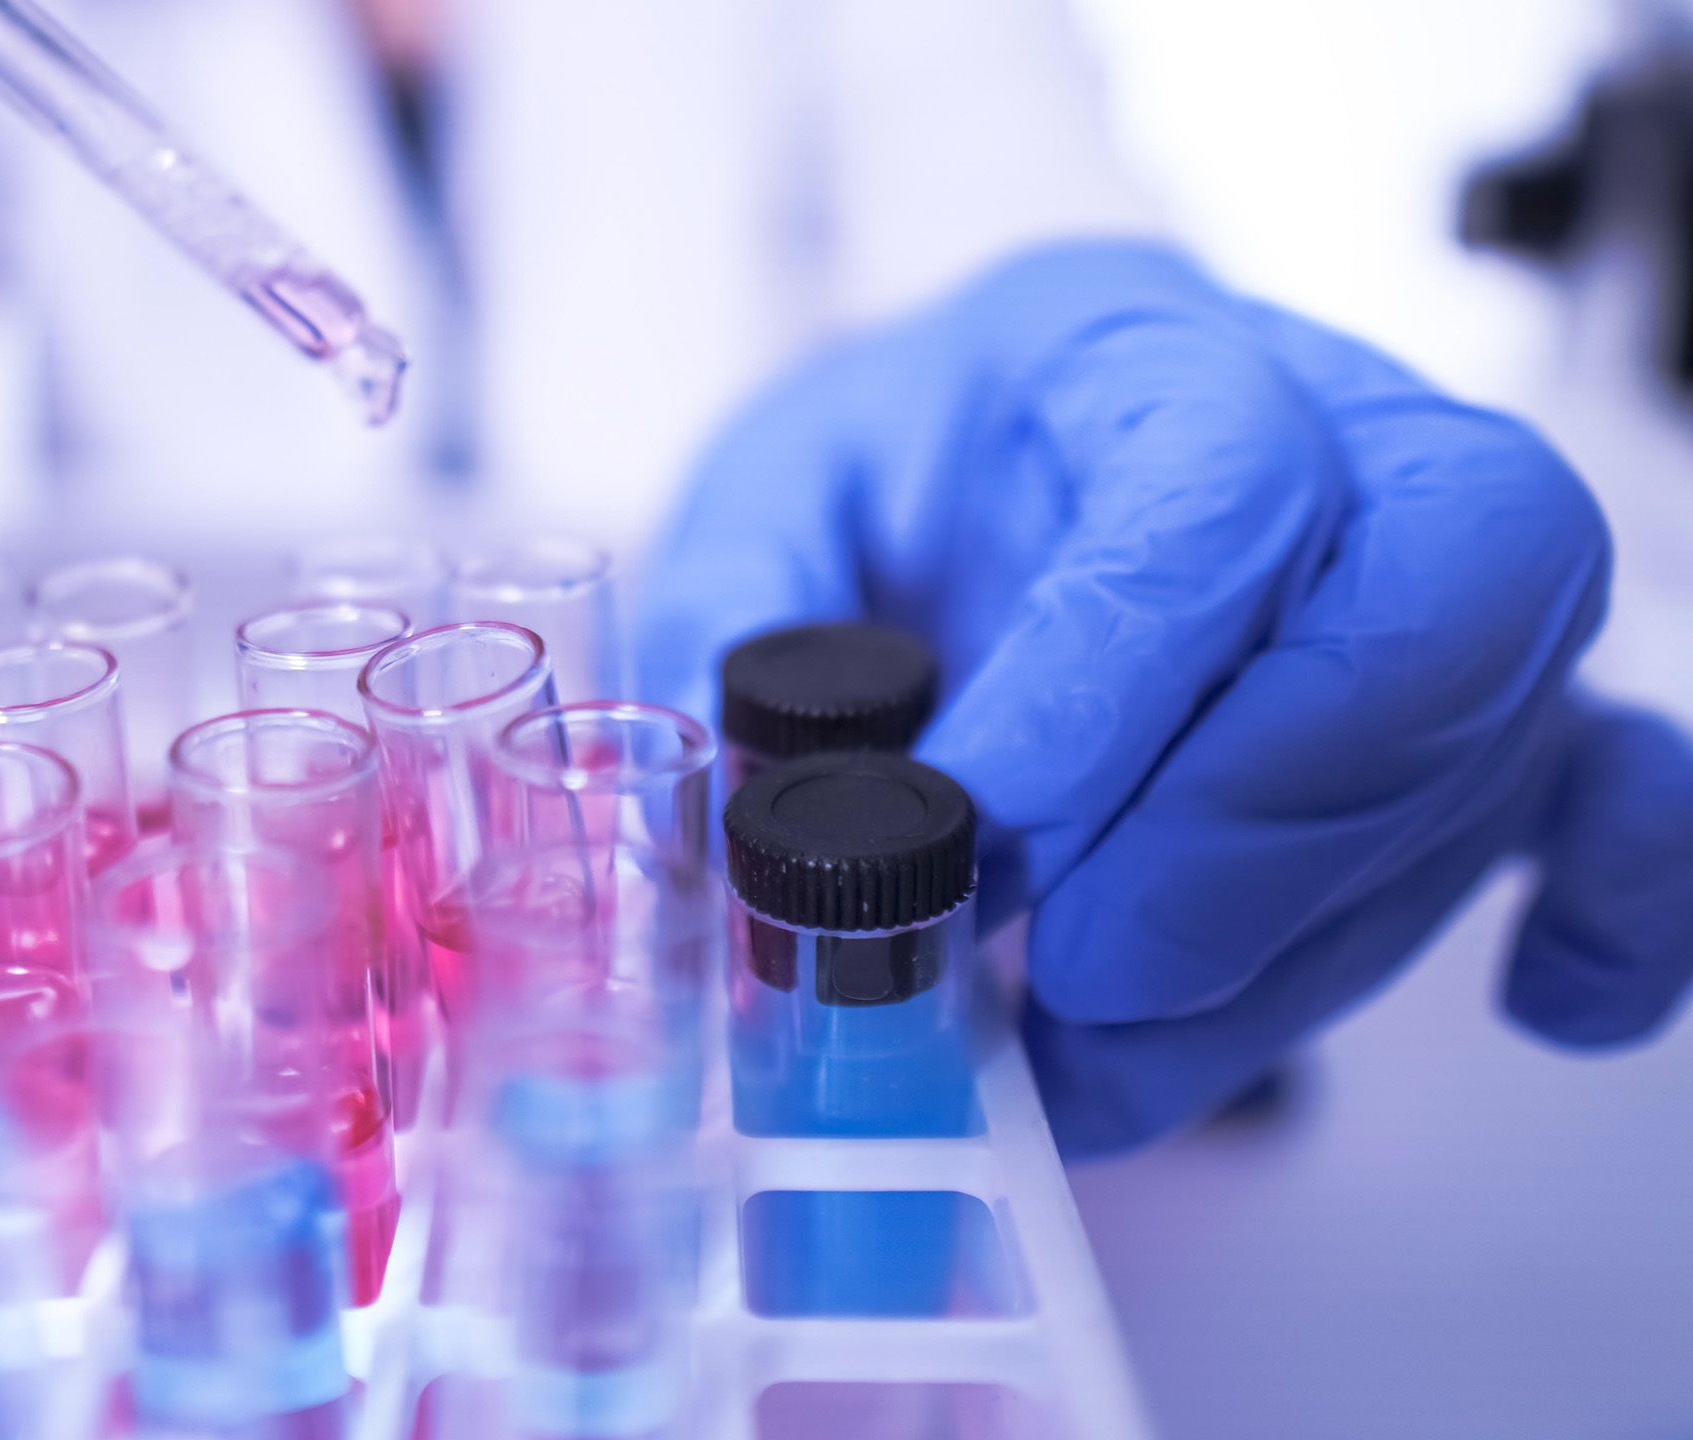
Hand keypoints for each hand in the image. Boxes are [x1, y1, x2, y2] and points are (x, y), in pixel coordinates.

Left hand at [637, 241, 1692, 1154]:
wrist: (979, 472)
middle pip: (1443, 579)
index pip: (1212, 479)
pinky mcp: (1494, 702)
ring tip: (1099, 1061)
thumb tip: (759, 830)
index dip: (1121, 678)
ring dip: (1299, 950)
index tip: (988, 844)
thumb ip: (741, 636)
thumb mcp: (764, 512)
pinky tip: (1545, 1001)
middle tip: (1082, 984)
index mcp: (1124, 349)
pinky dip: (1616, 911)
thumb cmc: (885, 487)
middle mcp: (1333, 423)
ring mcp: (1438, 568)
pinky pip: (1632, 786)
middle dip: (1259, 825)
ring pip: (1492, 741)